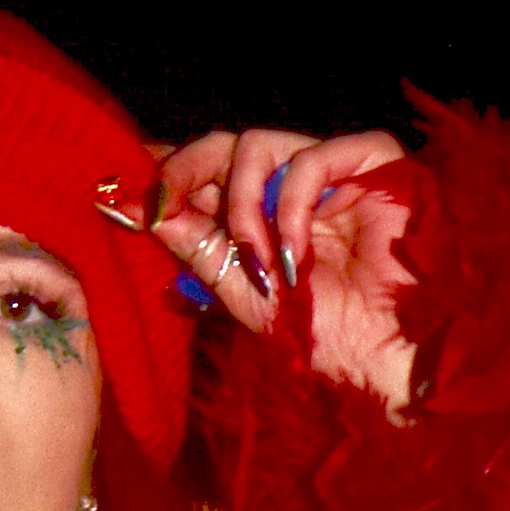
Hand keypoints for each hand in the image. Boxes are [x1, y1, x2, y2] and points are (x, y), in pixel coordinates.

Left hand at [141, 127, 416, 410]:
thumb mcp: (241, 291)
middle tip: (162, 203)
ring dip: (242, 205)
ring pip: (259, 145)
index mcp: (264, 214)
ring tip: (257, 262)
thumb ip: (194, 244)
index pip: (210, 172)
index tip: (123, 191)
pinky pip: (311, 158)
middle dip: (186, 170)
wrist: (386, 366)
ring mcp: (332, 173)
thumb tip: (135, 206)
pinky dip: (291, 207)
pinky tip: (294, 257)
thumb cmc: (324, 338)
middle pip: (226, 144)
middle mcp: (293, 187)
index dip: (169, 172)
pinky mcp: (373, 163)